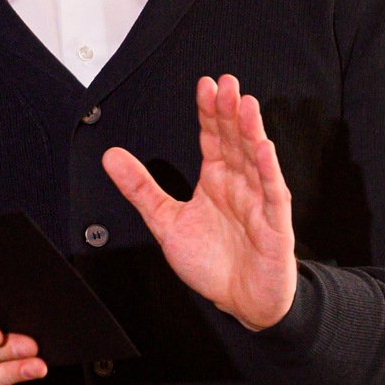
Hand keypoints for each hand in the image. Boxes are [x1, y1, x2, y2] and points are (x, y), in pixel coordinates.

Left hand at [102, 74, 297, 330]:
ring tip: (245, 104)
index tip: (204, 85)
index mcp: (216, 180)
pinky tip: (264, 148)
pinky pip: (272, 193)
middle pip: (235, 140)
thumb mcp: (166, 223)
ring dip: (251, 131)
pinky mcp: (274, 224)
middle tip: (226, 83)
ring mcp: (258, 201)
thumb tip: (111, 157)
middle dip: (230, 111)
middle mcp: (238, 184)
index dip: (208, 111)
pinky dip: (268, 171)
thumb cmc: (212, 263)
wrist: (241, 301)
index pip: (213, 137)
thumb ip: (141, 189)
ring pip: (255, 160)